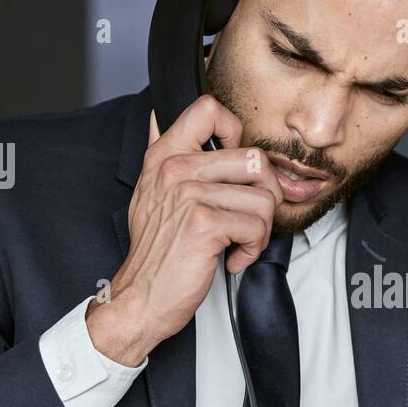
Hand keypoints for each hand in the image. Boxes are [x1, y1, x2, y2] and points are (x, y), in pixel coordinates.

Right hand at [86, 95, 283, 364]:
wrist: (141, 297)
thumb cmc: (157, 251)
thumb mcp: (152, 193)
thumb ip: (168, 157)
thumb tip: (163, 119)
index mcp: (164, 155)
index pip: (208, 110)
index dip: (237, 133)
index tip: (236, 167)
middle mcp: (175, 168)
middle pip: (255, 158)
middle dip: (265, 195)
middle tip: (248, 219)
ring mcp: (189, 194)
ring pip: (263, 197)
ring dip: (259, 230)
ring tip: (236, 243)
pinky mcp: (204, 223)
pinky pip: (257, 226)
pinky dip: (252, 249)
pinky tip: (231, 258)